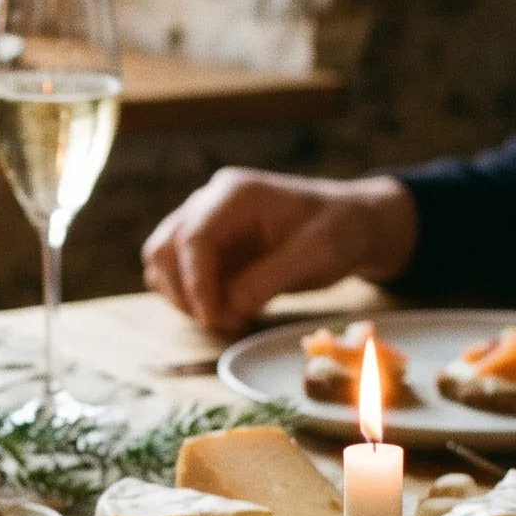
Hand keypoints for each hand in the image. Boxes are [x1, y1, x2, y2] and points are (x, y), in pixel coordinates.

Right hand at [141, 169, 418, 334]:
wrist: (353, 225)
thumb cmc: (340, 231)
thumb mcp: (316, 254)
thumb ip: (269, 279)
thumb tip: (227, 308)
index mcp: (235, 195)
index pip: (192, 238)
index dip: (195, 283)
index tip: (213, 319)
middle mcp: (210, 205)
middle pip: (162, 250)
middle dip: (186, 293)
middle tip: (226, 321)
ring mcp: (206, 227)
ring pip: (163, 266)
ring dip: (187, 300)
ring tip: (233, 317)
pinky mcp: (210, 251)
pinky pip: (180, 279)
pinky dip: (195, 301)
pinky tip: (231, 312)